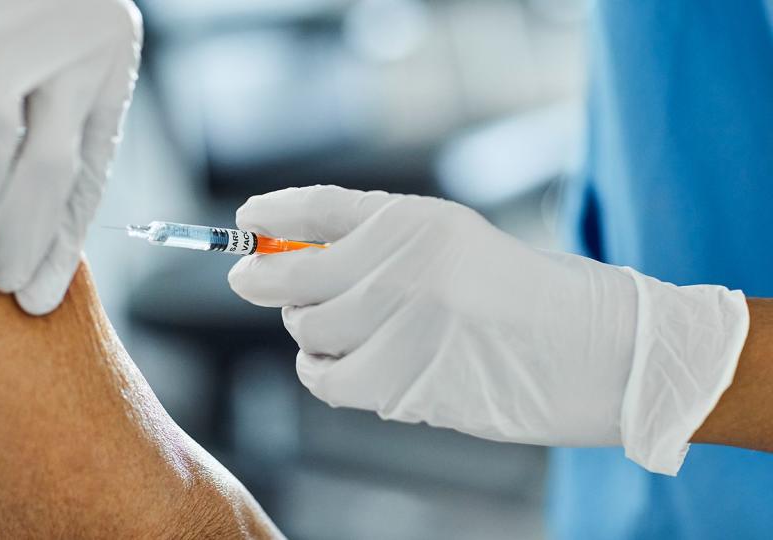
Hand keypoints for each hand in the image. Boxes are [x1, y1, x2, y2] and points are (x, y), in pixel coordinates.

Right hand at [0, 0, 142, 314]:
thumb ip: (68, 185)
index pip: (78, 177)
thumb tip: (42, 289)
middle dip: (17, 233)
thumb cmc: (67, 48)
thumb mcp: (86, 103)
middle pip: (45, 162)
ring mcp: (12, 27)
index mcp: (104, 76)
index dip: (51, 244)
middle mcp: (68, 50)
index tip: (30, 296)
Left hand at [229, 186, 748, 474]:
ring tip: (336, 329)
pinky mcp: (404, 382)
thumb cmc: (517, 295)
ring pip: (308, 331)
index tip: (246, 223)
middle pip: (295, 275)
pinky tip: (342, 363)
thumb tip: (289, 261)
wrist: (592, 350)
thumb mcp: (452, 243)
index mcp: (418, 220)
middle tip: (254, 282)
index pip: (318, 208)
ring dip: (309, 330)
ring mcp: (402, 326)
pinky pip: (327, 379)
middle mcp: (404, 266)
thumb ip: (377, 246)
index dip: (271, 214)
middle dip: (265, 281)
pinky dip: (322, 372)